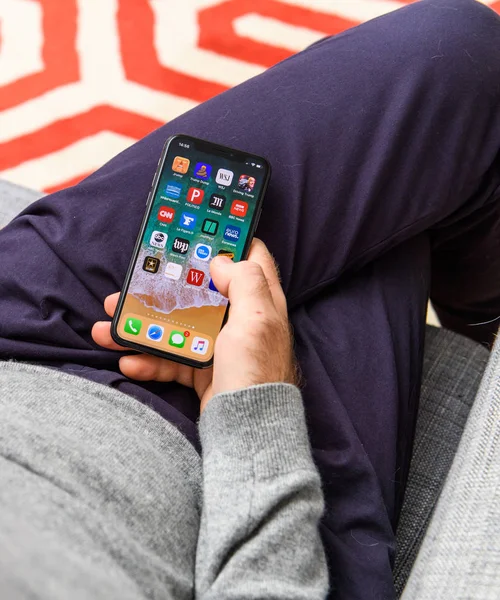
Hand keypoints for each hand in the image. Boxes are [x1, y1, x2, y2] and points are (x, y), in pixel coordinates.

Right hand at [92, 239, 295, 411]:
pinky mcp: (204, 371)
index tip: (197, 233)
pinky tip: (129, 360)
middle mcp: (241, 320)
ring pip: (178, 326)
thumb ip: (244, 282)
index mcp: (260, 302)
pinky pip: (172, 359)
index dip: (227, 243)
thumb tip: (221, 260)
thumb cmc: (255, 372)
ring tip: (110, 327)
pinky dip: (150, 360)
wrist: (248, 431)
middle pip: (200, 293)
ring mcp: (221, 347)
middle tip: (134, 283)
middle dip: (165, 287)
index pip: (250, 259)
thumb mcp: (255, 320)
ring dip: (143, 326)